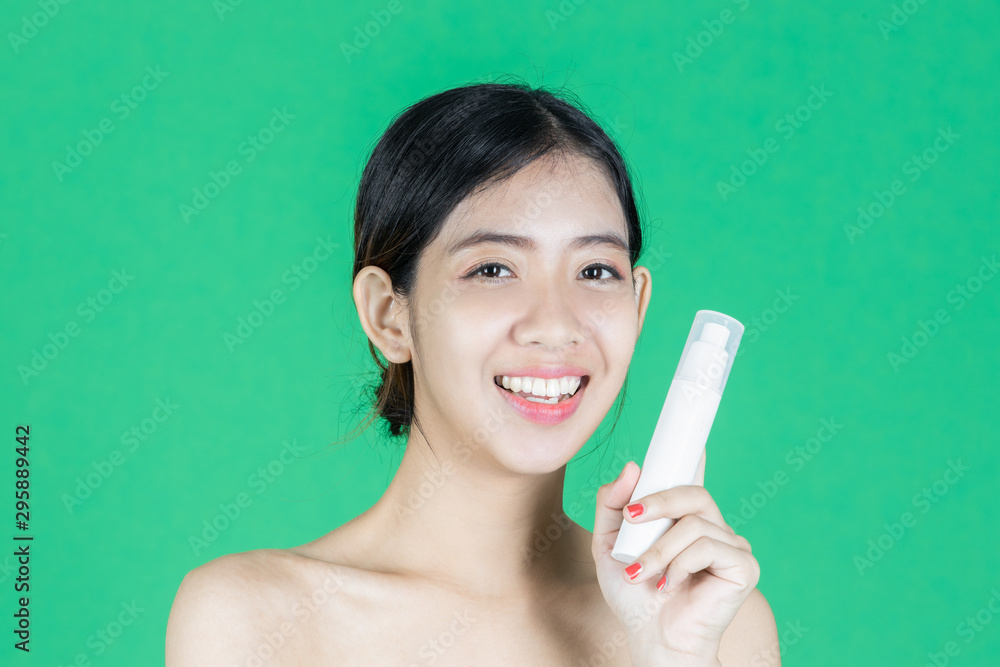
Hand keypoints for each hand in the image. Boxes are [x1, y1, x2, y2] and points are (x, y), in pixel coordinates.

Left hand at [591, 454, 759, 665]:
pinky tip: (672, 585)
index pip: (692, 479)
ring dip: (659, 549)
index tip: (692, 434)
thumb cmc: (634, 595)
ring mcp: (732, 545)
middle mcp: (712, 527)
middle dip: (659, 501)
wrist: (652, 638)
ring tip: (642, 573)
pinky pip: (708, 546)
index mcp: (684, 519)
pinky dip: (680, 564)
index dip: (694, 454)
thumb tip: (633, 466)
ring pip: (694, 523)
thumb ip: (613, 504)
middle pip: (694, 492)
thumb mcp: (609, 543)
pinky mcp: (744, 566)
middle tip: (633, 518)